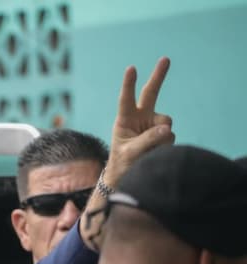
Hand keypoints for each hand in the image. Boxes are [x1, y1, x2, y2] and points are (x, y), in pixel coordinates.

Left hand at [106, 57, 174, 184]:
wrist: (129, 175)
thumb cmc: (123, 163)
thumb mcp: (130, 153)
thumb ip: (147, 140)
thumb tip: (167, 129)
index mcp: (125, 120)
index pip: (126, 100)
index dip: (129, 85)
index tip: (131, 68)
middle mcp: (140, 118)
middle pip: (151, 93)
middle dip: (158, 76)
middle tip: (165, 59)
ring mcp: (154, 124)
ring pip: (166, 125)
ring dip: (160, 139)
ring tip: (147, 152)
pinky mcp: (164, 133)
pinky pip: (170, 137)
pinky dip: (164, 146)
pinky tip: (155, 152)